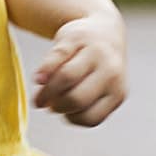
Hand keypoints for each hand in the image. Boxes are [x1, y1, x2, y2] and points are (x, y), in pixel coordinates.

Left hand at [32, 10, 126, 125]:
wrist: (109, 35)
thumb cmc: (83, 39)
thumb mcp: (65, 39)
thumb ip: (51, 59)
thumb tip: (40, 80)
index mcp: (96, 52)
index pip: (67, 77)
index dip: (47, 91)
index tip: (36, 98)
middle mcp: (111, 71)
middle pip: (77, 99)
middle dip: (56, 104)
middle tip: (47, 101)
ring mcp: (118, 87)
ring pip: (87, 116)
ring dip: (67, 114)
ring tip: (61, 102)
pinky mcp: (119, 98)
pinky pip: (94, 120)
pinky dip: (78, 118)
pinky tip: (72, 107)